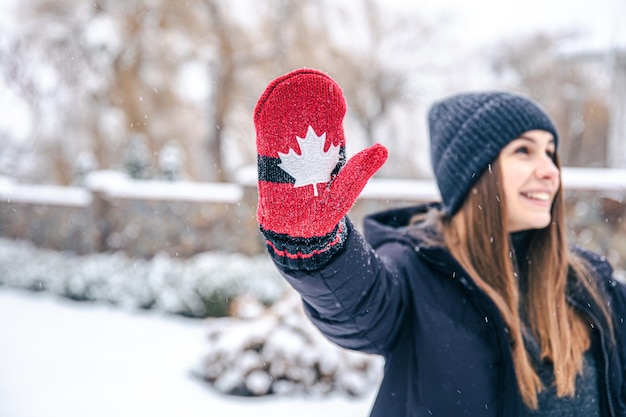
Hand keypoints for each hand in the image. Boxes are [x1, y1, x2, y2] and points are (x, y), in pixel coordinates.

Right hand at [254, 68, 386, 268]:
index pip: (327, 117)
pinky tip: (268, 103)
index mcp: (328, 148)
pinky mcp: (268, 158)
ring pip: (283, 120)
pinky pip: (266, 134)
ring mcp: (286, 150)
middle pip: (303, 113)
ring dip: (283, 101)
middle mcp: (307, 146)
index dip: (327, 100)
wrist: (299, 230)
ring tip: (286, 85)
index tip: (328, 86)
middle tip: (306, 78)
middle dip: (303, 95)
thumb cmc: (324, 210)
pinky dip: (266, 117)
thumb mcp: (346, 189)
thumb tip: (383, 148)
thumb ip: (361, 169)